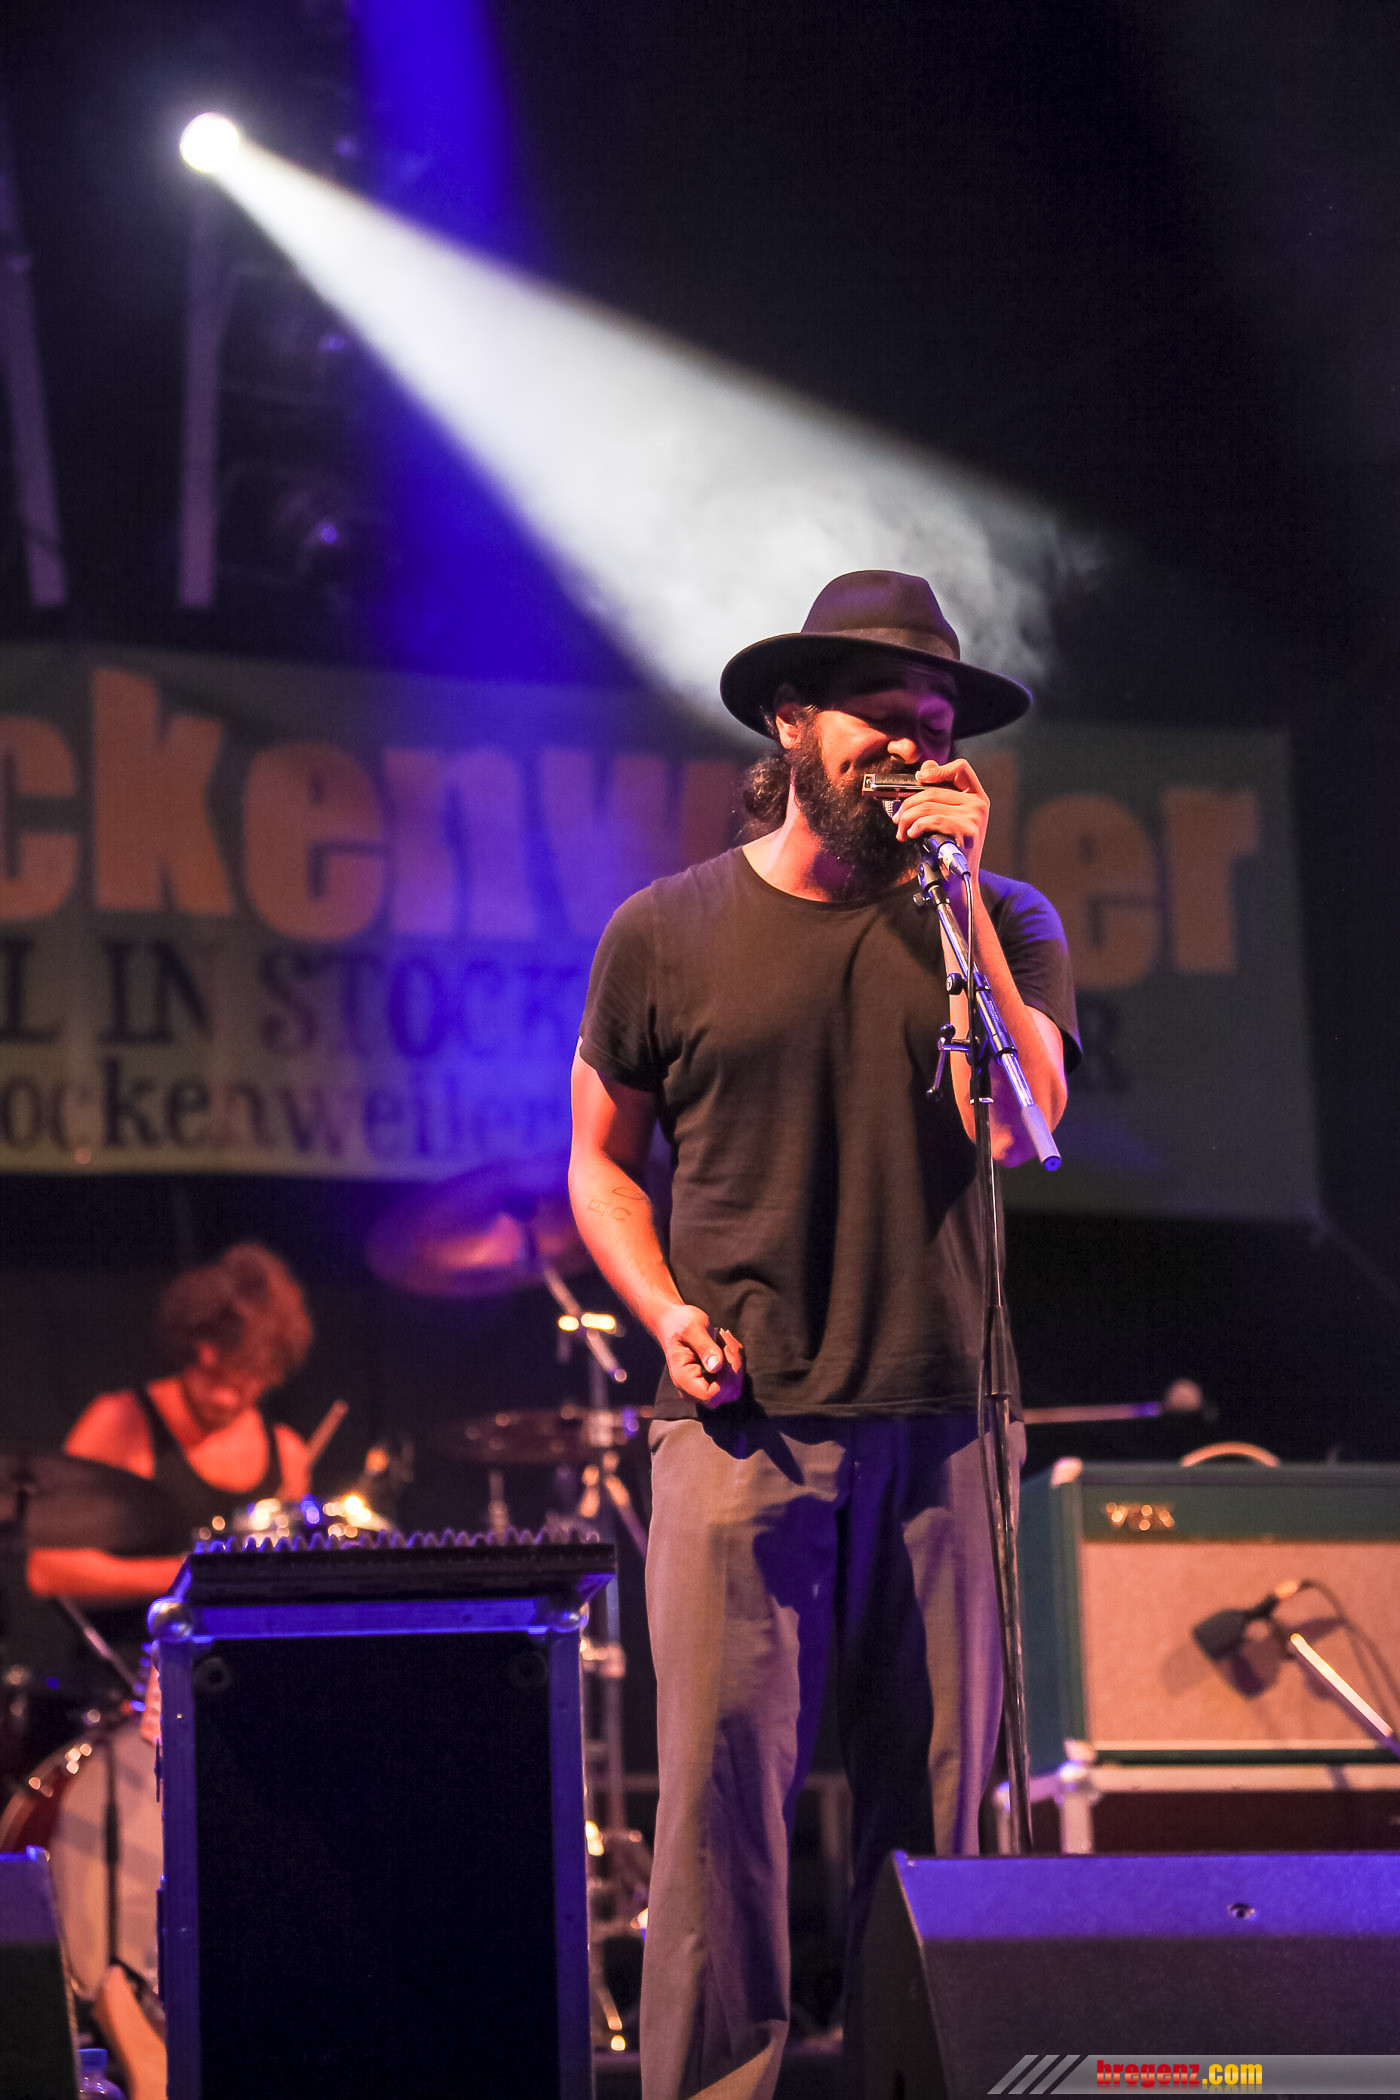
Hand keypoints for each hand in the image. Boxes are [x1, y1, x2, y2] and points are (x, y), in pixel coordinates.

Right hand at [653, 1303, 745, 1409]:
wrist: (673, 1322)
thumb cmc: (680, 1323)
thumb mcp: (693, 1329)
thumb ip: (705, 1348)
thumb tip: (716, 1367)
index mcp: (683, 1379)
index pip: (711, 1394)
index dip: (726, 1376)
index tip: (725, 1348)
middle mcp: (691, 1391)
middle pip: (727, 1392)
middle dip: (735, 1366)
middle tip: (725, 1338)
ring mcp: (701, 1390)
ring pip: (734, 1388)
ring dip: (736, 1362)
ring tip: (724, 1339)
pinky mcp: (711, 1385)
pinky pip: (733, 1381)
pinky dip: (736, 1362)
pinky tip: (726, 1345)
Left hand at [893, 757, 989, 882]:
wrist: (958, 882)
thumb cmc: (949, 851)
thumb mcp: (945, 818)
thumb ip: (939, 793)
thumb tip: (926, 767)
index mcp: (976, 797)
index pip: (961, 768)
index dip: (938, 769)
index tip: (919, 778)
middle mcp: (979, 804)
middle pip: (934, 789)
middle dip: (908, 804)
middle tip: (897, 818)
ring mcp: (975, 817)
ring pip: (928, 805)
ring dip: (907, 818)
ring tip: (901, 831)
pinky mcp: (967, 831)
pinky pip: (932, 819)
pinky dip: (916, 826)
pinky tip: (911, 835)